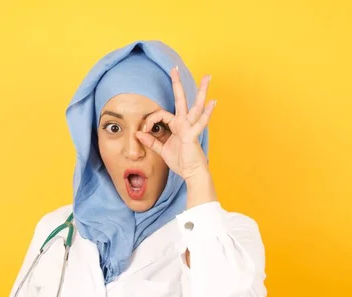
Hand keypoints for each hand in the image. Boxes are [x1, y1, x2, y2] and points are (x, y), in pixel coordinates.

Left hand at [135, 66, 215, 182]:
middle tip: (174, 68)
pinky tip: (213, 102)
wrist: (192, 173)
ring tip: (207, 77)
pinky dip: (207, 113)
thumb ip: (151, 141)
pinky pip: (200, 122)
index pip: (160, 114)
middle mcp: (184, 123)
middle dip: (176, 84)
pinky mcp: (193, 135)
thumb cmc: (181, 162)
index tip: (142, 131)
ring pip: (195, 106)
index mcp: (176, 126)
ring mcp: (190, 127)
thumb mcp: (162, 150)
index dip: (149, 121)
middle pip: (181, 100)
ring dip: (201, 91)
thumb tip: (138, 133)